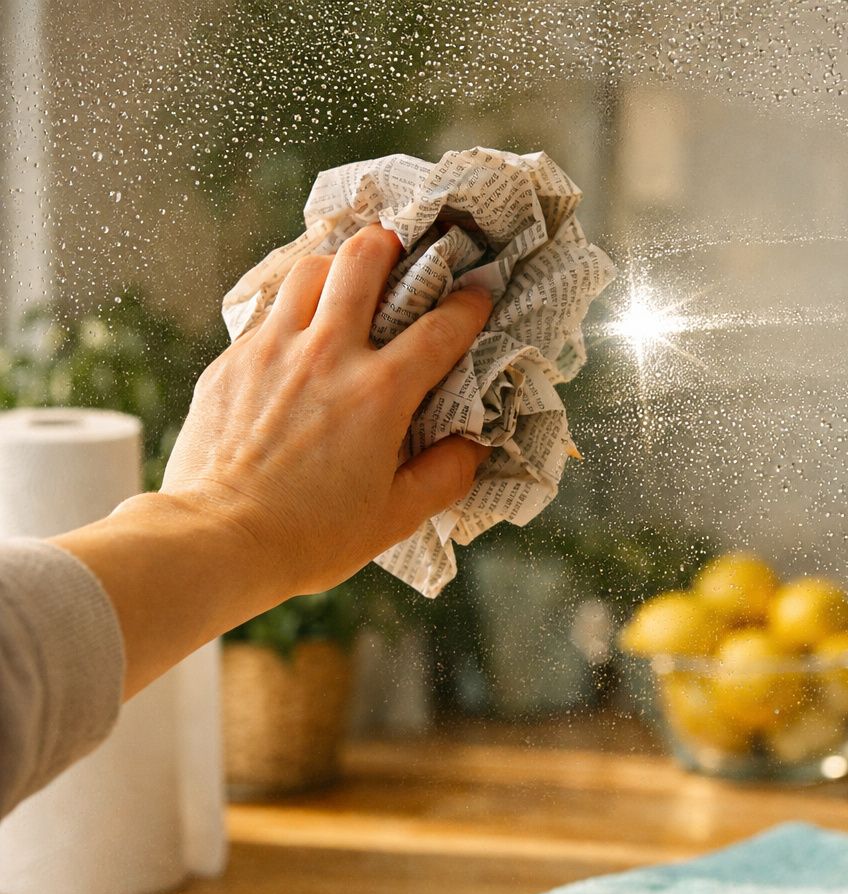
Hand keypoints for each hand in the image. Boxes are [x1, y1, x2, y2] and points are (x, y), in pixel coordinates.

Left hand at [159, 225, 494, 595]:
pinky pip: (268, 316)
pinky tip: (297, 338)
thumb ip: (445, 475)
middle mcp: (328, 355)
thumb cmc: (309, 536)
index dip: (468, 303)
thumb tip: (473, 446)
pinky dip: (291, 312)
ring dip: (335, 267)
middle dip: (389, 245)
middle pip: (363, 260)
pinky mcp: (230, 364)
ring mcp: (273, 352)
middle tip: (399, 253)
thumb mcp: (396, 517)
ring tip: (345, 282)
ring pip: (309, 271)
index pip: (440, 327)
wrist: (216, 540)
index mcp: (380, 392)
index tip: (478, 292)